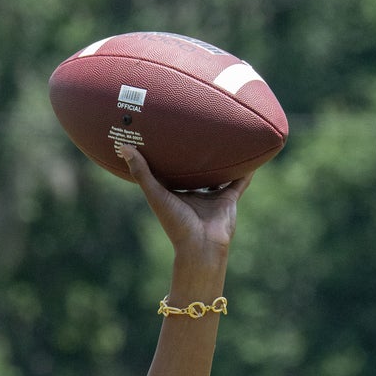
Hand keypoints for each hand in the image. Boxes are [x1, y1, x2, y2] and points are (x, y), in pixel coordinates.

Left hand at [116, 141, 251, 267]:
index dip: (169, 155)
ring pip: (219, 174)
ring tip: (227, 138)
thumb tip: (123, 147)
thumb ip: (142, 172)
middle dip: (197, 155)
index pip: (172, 170)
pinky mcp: (229, 200)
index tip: (166, 135)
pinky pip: (240, 181)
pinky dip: (246, 170)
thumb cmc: (175, 222)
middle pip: (196, 170)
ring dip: (223, 161)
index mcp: (175, 193)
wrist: (201, 246)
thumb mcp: (156, 194)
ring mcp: (212, 197)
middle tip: (197, 130)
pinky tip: (252, 152)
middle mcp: (193, 194)